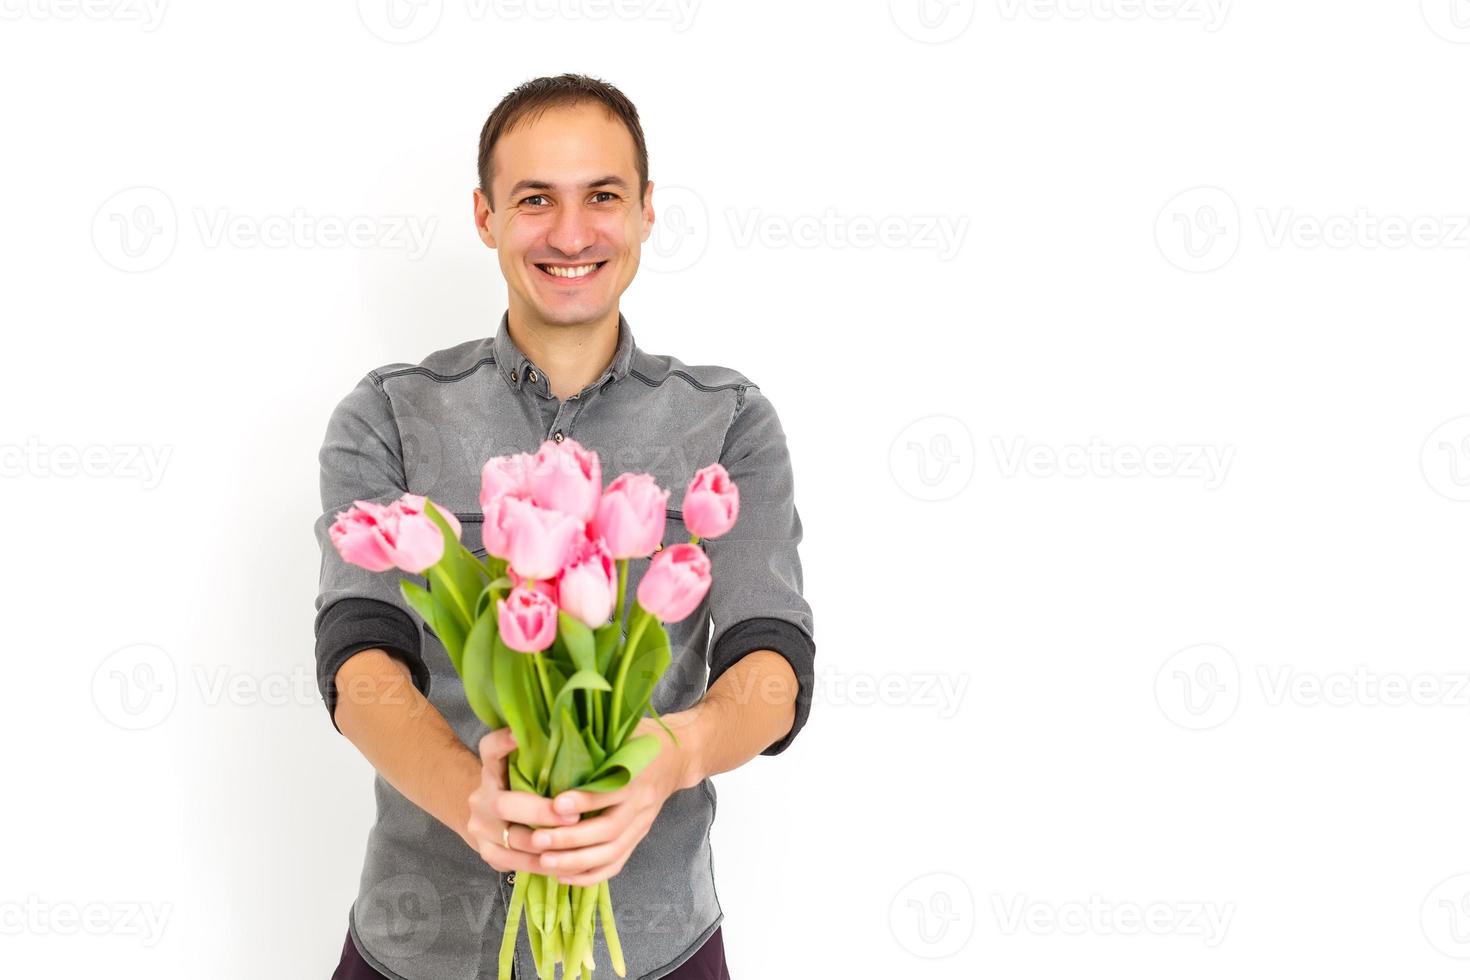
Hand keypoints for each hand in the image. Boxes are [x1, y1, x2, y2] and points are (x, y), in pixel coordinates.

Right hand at [465, 727, 580, 873]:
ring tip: (575, 845)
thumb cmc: (522, 790)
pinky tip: (561, 863)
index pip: (489, 750)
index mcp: (492, 770)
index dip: (501, 743)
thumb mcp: (526, 772)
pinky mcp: (486, 852)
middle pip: (504, 805)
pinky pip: (513, 862)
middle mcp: (482, 797)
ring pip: (511, 839)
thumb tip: (584, 748)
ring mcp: (480, 827)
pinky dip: (539, 864)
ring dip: (545, 844)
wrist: (490, 820)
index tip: (518, 736)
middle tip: (572, 816)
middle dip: (540, 813)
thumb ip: (542, 763)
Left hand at [525, 709, 702, 886]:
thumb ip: (597, 737)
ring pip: (611, 852)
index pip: (612, 792)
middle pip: (609, 830)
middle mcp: (641, 803)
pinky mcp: (638, 837)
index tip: (556, 804)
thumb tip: (555, 731)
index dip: (585, 801)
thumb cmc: (642, 739)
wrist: (678, 757)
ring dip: (576, 861)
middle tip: (538, 839)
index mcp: (638, 774)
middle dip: (571, 838)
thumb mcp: (624, 730)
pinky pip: (616, 863)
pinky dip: (590, 875)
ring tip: (545, 862)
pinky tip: (563, 876)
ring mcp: (641, 824)